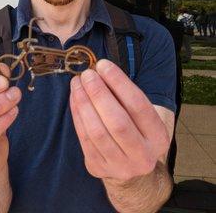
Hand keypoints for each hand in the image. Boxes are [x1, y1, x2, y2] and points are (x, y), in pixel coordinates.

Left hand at [70, 59, 169, 182]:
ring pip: (97, 131)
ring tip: (77, 83)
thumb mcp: (141, 116)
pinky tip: (75, 97)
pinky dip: (77, 114)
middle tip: (87, 74)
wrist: (130, 168)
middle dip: (99, 93)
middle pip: (117, 122)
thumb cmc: (134, 130)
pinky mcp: (98, 168)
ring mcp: (120, 166)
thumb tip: (100, 70)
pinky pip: (84, 138)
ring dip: (84, 102)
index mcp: (158, 137)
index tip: (103, 65)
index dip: (119, 83)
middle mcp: (143, 156)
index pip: (139, 106)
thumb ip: (125, 96)